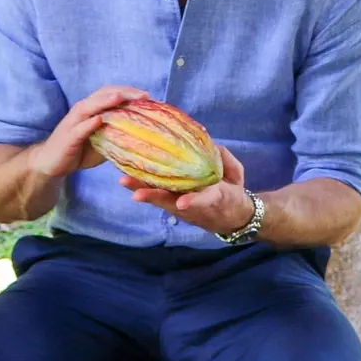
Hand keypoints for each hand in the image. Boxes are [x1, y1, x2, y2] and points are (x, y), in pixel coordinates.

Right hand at [26, 85, 146, 178]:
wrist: (51, 162)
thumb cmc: (79, 150)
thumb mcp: (103, 142)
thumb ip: (118, 134)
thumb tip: (143, 135)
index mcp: (92, 109)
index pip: (112, 93)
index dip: (130, 92)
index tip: (149, 96)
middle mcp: (83, 111)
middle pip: (103, 94)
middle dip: (124, 92)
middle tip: (144, 95)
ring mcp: (74, 122)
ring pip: (90, 106)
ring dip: (105, 101)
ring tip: (120, 98)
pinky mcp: (68, 136)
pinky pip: (79, 128)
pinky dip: (89, 123)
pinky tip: (99, 119)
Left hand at [120, 145, 255, 237]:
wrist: (232, 218)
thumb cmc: (233, 194)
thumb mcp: (236, 176)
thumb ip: (224, 159)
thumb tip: (208, 142)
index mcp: (213, 198)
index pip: (203, 201)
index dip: (193, 201)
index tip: (182, 203)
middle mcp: (192, 206)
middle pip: (170, 202)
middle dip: (153, 196)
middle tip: (136, 193)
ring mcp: (180, 207)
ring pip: (159, 199)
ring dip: (141, 190)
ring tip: (124, 181)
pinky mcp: (173, 205)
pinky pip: (158, 195)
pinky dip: (144, 186)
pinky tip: (129, 177)